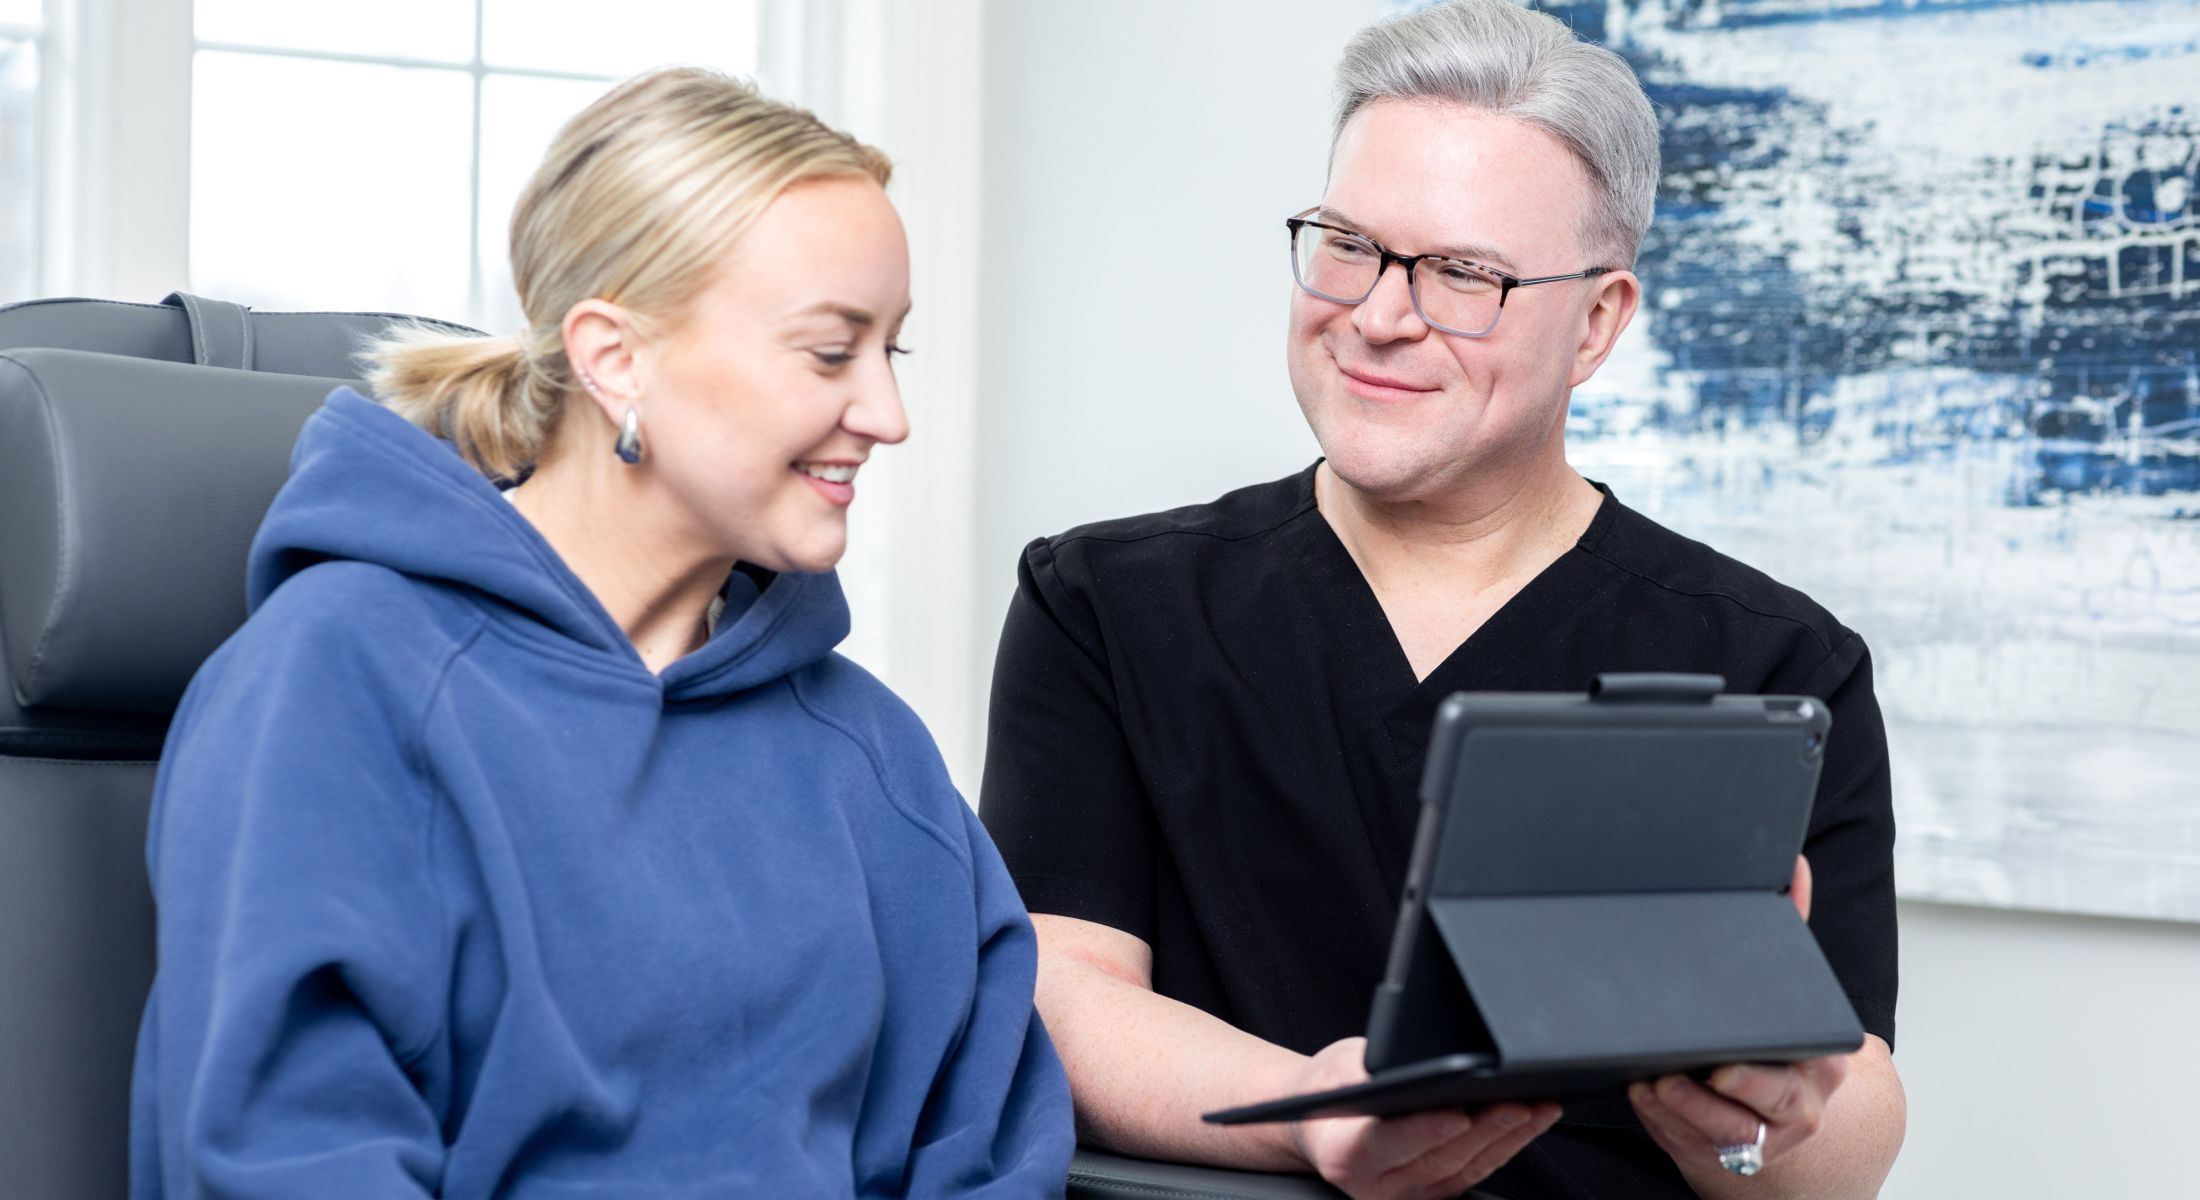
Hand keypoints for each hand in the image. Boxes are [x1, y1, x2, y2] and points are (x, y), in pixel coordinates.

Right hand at [1287, 1038, 1560, 1199]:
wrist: (1322, 1123)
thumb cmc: (1330, 1090)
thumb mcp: (1338, 1066)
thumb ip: (1370, 1070)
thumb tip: (1412, 1066)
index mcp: (1344, 1152)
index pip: (1389, 1141)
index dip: (1426, 1129)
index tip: (1458, 1113)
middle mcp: (1375, 1185)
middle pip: (1439, 1158)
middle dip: (1484, 1130)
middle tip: (1517, 1103)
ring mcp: (1407, 1195)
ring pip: (1465, 1169)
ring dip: (1506, 1140)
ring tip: (1536, 1109)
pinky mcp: (1433, 1195)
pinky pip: (1475, 1173)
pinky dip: (1504, 1148)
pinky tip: (1526, 1124)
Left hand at [1628, 855, 1843, 1179]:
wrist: (1785, 1112)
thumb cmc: (1778, 1041)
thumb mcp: (1786, 987)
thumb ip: (1790, 925)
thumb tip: (1792, 863)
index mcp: (1820, 1052)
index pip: (1797, 1057)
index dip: (1754, 1068)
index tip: (1722, 1065)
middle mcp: (1802, 1098)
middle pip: (1764, 1102)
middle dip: (1712, 1094)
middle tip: (1672, 1077)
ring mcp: (1769, 1133)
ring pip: (1728, 1132)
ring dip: (1682, 1110)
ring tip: (1651, 1086)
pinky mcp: (1733, 1154)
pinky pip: (1696, 1144)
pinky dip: (1666, 1124)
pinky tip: (1645, 1099)